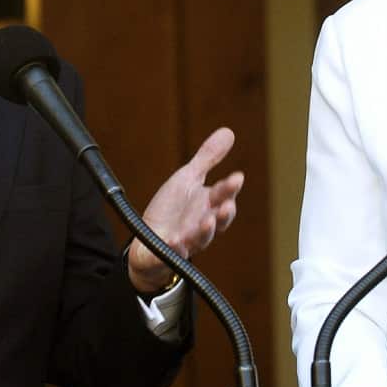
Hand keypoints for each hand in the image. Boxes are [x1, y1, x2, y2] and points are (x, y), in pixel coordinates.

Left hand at [127, 127, 243, 294]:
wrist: (150, 240)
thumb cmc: (173, 209)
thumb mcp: (188, 178)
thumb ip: (208, 158)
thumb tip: (228, 131)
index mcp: (208, 205)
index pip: (223, 196)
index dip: (230, 188)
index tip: (237, 177)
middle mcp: (201, 225)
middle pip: (218, 220)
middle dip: (223, 214)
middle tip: (226, 205)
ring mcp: (187, 241)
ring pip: (200, 239)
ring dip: (205, 232)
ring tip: (207, 222)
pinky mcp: (168, 254)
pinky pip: (174, 254)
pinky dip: (176, 249)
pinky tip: (174, 241)